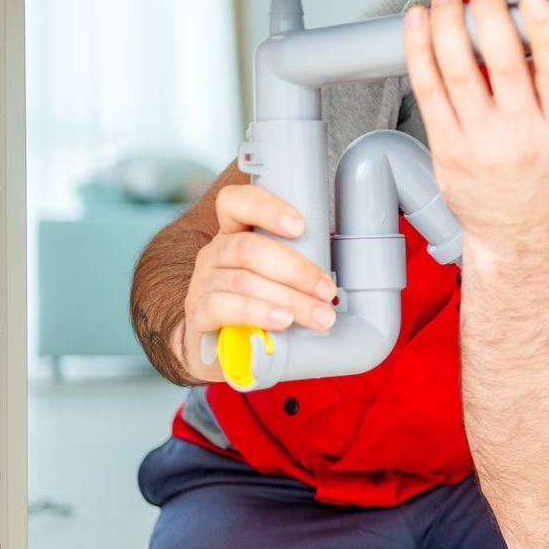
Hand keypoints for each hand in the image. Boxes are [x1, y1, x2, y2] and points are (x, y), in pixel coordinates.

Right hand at [178, 183, 338, 381]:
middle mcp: (215, 253)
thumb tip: (350, 266)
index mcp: (234, 233)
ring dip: (288, 298)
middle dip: (296, 270)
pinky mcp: (198, 314)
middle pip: (249, 248)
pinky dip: (257, 313)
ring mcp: (202, 283)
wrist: (220, 346)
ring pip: (243, 281)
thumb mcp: (275, 276)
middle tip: (327, 291)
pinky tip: (281, 321)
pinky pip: (223, 308)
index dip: (266, 207)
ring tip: (318, 316)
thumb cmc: (257, 304)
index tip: (301, 226)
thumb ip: (299, 262)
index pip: (235, 202)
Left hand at [403, 0, 548, 244]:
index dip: (546, 31)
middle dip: (487, 15)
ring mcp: (480, 143)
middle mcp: (521, 136)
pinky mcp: (446, 147)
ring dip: (447, 23)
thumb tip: (527, 25)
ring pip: (458, 70)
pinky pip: (427, 89)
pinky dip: (419, 50)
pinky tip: (418, 24)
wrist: (509, 228)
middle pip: (502, 64)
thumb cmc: (536, 176)